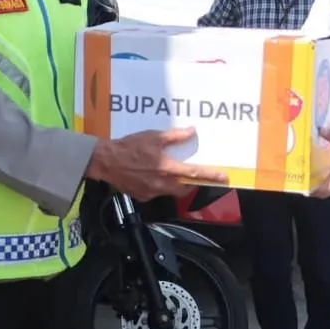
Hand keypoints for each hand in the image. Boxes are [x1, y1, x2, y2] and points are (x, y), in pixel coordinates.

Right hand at [87, 128, 227, 201]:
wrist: (105, 161)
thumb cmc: (130, 147)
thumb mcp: (153, 137)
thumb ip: (174, 136)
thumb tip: (191, 131)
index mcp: (167, 168)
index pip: (195, 174)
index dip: (210, 176)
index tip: (223, 178)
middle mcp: (162, 184)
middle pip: (185, 188)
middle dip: (190, 184)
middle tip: (191, 177)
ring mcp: (152, 193)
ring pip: (170, 191)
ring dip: (173, 184)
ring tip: (166, 173)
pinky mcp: (141, 196)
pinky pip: (155, 193)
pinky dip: (157, 185)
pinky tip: (149, 176)